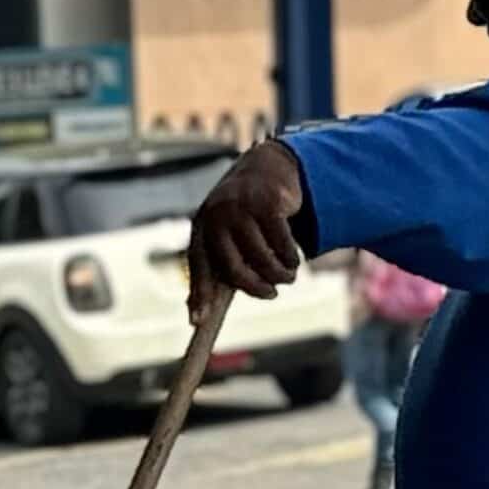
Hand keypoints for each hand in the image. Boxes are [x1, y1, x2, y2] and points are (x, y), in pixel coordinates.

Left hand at [189, 141, 309, 317]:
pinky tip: (293, 259)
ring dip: (280, 274)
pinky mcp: (269, 203)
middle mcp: (218, 216)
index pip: (198, 266)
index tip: (198, 322)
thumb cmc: (243, 214)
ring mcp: (243, 208)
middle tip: (272, 294)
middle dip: (256, 288)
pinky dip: (291, 258)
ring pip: (263, 259)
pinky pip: (283, 245)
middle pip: (234, 269)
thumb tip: (195, 317)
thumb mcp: (225, 236)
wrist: (267, 167)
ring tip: (288, 276)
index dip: (199, 294)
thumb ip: (213, 271)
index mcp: (203, 226)